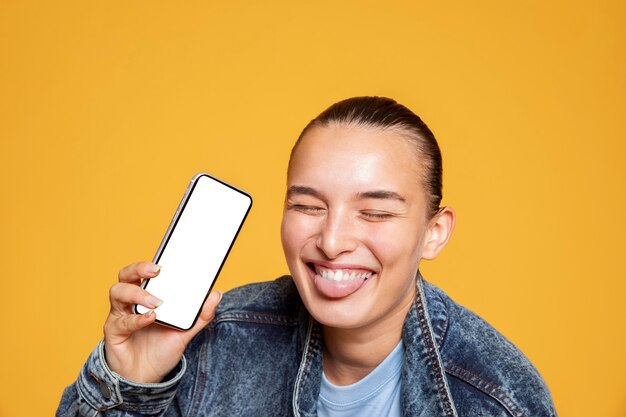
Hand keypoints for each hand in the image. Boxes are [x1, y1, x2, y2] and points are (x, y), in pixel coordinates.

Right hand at [103, 261, 221, 382]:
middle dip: (139, 268)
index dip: (151, 262)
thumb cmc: (162, 349)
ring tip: (156, 302)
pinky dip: (137, 319)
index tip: (166, 259)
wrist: (146, 377)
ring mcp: (120, 314)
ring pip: (118, 291)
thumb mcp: (185, 331)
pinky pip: (121, 321)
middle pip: (126, 274)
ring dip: (138, 294)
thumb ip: (201, 315)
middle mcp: (131, 301)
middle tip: (156, 271)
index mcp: (147, 295)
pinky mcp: (113, 331)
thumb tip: (216, 294)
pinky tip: (150, 318)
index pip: (145, 271)